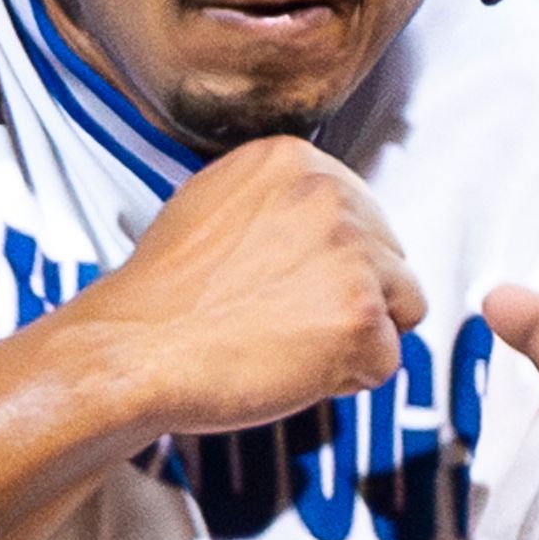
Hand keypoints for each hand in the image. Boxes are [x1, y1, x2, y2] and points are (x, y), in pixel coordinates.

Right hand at [71, 141, 420, 438]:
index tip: (300, 283)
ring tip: (293, 343)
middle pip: (392, 259)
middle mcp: (331, 196)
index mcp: (297, 160)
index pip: (365, 215)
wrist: (138, 348)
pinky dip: (349, 379)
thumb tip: (327, 227)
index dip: (336, 264)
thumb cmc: (168, 295)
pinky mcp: (361, 315)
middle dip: (355, 298)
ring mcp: (352, 255)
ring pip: (401, 308)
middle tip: (289, 321)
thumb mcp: (216, 204)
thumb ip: (281, 205)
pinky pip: (386, 361)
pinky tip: (295, 368)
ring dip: (357, 336)